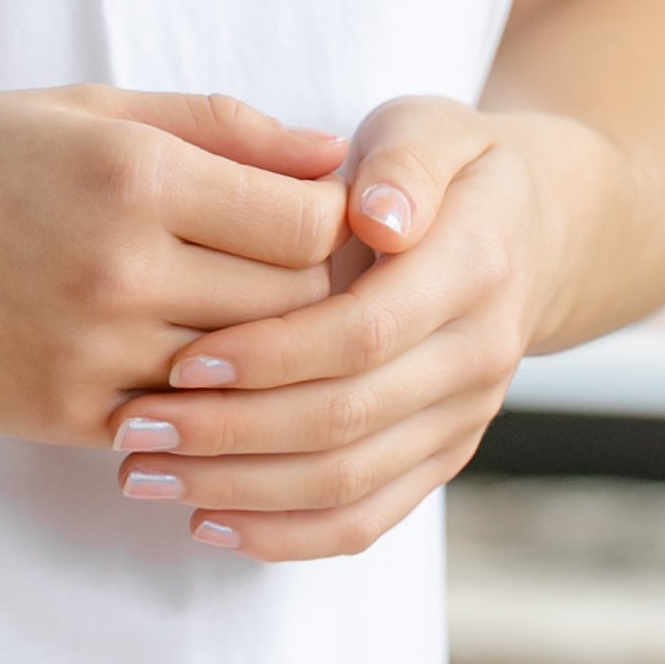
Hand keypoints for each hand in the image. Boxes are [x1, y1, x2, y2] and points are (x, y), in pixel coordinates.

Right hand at [0, 86, 351, 446]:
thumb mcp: (81, 108)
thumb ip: (215, 126)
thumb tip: (327, 153)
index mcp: (135, 173)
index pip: (308, 221)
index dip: (329, 218)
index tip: (310, 211)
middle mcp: (123, 266)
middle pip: (296, 303)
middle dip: (310, 288)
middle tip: (297, 272)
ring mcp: (96, 352)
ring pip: (248, 374)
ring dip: (262, 352)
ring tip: (247, 317)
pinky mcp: (68, 415)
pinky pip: (182, 422)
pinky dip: (199, 399)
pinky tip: (183, 363)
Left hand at [101, 93, 591, 558]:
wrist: (530, 234)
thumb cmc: (448, 167)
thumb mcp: (432, 129)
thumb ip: (403, 162)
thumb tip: (377, 217)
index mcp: (474, 268)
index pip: (365, 331)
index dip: (273, 352)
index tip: (183, 359)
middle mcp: (476, 356)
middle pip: (346, 419)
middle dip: (232, 431)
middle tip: (134, 425)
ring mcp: (462, 418)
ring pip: (349, 482)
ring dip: (240, 490)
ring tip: (144, 473)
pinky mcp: (441, 458)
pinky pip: (366, 518)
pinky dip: (286, 534)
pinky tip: (207, 522)